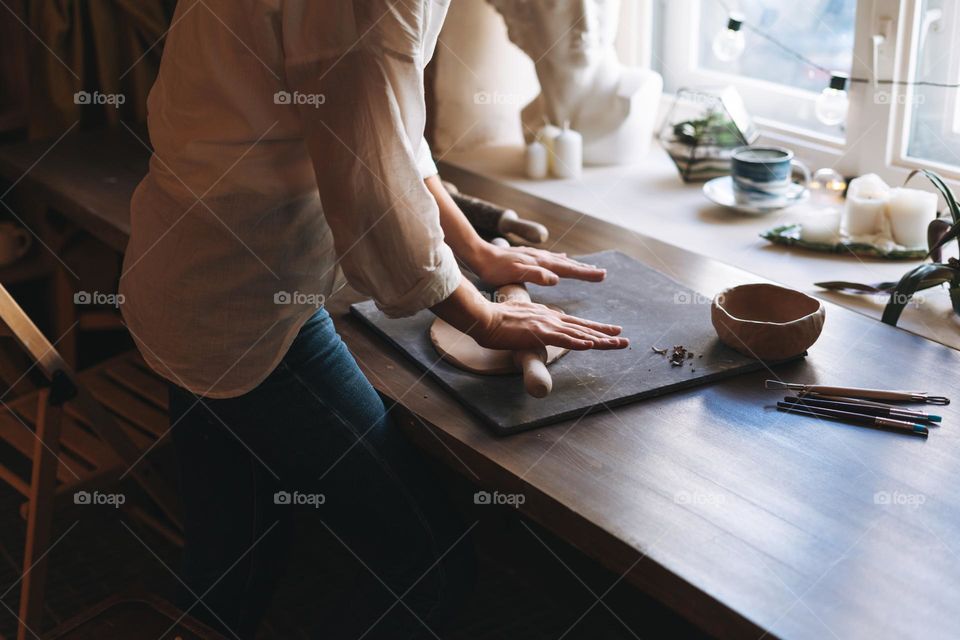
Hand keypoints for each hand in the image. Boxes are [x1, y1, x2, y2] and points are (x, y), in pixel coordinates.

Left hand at [468, 243, 605, 286]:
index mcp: (540, 263)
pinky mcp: (528, 257)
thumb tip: (556, 279)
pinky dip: (560, 260)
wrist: (479, 255)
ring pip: (560, 261)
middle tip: (602, 274)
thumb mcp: (514, 274)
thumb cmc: (495, 269)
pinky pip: (550, 258)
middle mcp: (541, 257)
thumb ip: (535, 276)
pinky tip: (562, 258)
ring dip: (575, 265)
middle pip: (568, 264)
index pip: (568, 269)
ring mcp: (535, 256)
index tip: (602, 276)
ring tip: (587, 268)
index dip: (585, 274)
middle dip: (585, 270)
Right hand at [471, 299, 628, 350]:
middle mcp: (550, 318)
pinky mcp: (538, 333)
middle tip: (623, 339)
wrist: (484, 316)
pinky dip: (579, 342)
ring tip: (618, 343)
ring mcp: (546, 325)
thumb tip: (531, 327)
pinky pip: (563, 339)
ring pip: (579, 334)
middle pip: (582, 328)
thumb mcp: (517, 318)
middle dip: (604, 334)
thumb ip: (528, 321)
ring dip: (600, 340)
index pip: (574, 323)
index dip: (592, 328)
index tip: (607, 332)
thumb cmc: (494, 319)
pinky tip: (592, 345)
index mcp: (545, 316)